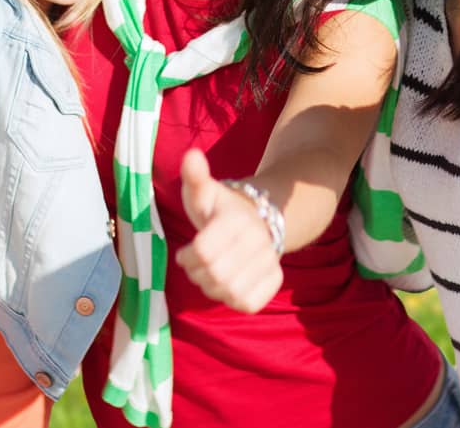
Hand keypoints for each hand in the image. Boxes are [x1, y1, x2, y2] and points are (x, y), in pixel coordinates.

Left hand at [173, 150, 283, 313]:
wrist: (255, 218)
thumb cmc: (219, 208)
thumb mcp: (203, 191)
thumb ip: (194, 175)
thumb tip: (191, 155)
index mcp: (236, 218)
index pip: (203, 252)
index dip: (187, 257)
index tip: (185, 252)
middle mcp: (258, 239)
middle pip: (215, 275)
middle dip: (197, 273)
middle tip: (195, 265)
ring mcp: (269, 260)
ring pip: (230, 292)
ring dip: (212, 288)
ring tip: (209, 274)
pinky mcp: (275, 280)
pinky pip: (248, 304)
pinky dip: (231, 299)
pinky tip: (227, 284)